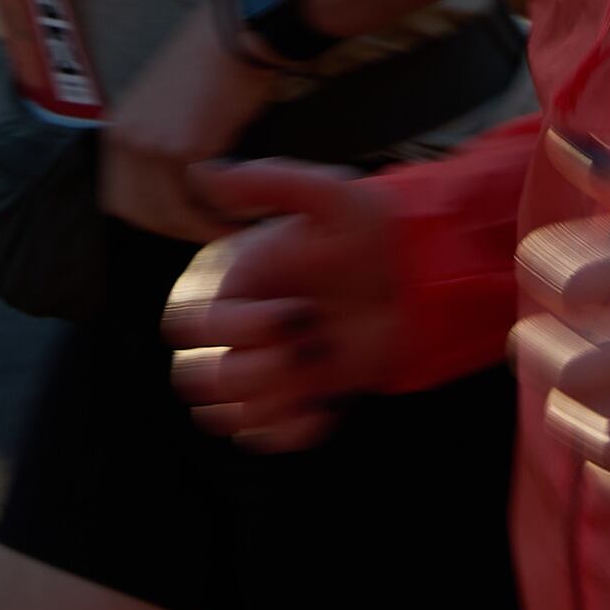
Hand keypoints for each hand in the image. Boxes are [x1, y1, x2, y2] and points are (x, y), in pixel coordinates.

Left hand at [95, 7, 276, 241]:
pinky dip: (224, 213)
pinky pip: (202, 199)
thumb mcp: (162, 104)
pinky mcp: (186, 149)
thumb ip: (157, 144)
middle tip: (211, 231)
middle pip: (141, 214)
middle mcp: (126, 140)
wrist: (236, 32)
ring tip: (233, 229)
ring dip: (203, 228)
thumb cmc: (210, 61)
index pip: (120, 199)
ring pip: (172, 214)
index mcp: (117, 129)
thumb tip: (177, 189)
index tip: (183, 221)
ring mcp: (152, 146)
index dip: (153, 218)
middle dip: (177, 229)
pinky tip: (243, 213)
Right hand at [166, 160, 405, 451]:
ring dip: (271, 400)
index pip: (189, 324)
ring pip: (221, 415)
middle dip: (251, 370)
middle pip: (193, 378)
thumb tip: (205, 172)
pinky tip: (325, 406)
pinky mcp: (288, 399)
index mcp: (229, 281)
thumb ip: (270, 183)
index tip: (297, 310)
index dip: (237, 327)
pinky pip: (260, 437)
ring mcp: (260, 367)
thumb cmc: (372, 231)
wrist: (420, 277)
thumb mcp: (330, 198)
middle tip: (308, 346)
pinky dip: (289, 432)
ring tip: (319, 370)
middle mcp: (234, 328)